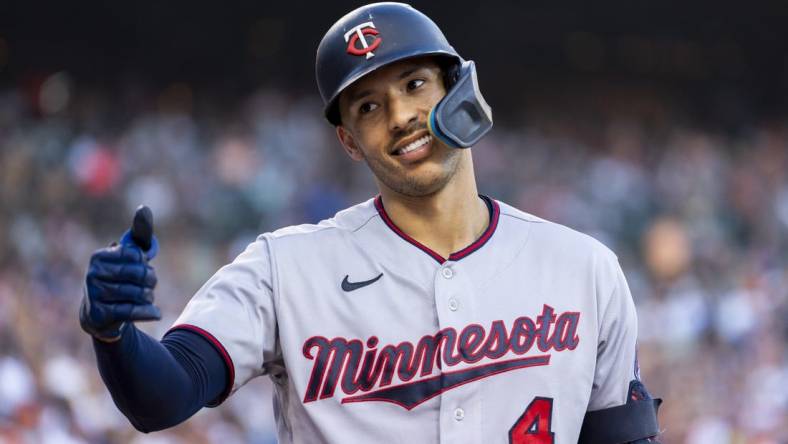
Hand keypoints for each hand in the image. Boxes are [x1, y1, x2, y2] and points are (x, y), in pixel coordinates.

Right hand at [80, 205, 160, 341]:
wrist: (101, 314)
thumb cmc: (120, 279)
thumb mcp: (129, 256)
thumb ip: (139, 234)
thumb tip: (144, 208)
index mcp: (99, 257)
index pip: (135, 255)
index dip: (144, 262)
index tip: (142, 266)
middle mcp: (92, 274)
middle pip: (138, 274)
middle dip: (151, 279)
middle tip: (150, 283)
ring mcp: (94, 295)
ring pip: (137, 293)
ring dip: (149, 296)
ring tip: (147, 297)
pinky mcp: (100, 314)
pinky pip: (131, 311)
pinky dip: (148, 312)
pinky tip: (156, 313)